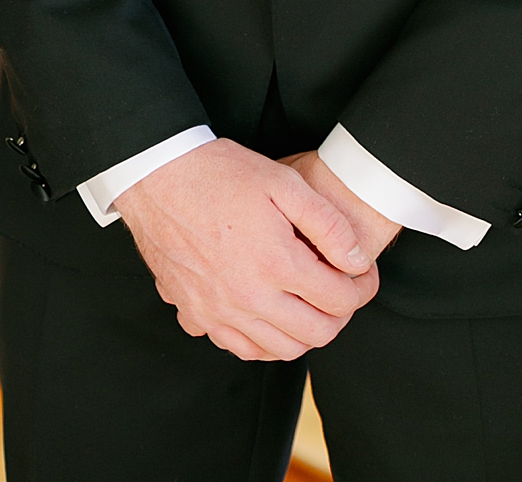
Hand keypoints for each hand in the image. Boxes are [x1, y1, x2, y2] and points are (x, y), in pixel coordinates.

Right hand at [115, 138, 379, 361]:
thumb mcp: (284, 181)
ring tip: (312, 303)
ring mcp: (218, 312)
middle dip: (340, 315)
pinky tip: (271, 316)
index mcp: (274, 263)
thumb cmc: (220, 173)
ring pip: (279, 349)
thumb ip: (327, 224)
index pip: (339, 300)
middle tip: (343, 290)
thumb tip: (356, 261)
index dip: (362, 288)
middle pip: (315, 333)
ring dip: (305, 332)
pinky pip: (241, 348)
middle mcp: (247, 297)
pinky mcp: (195, 314)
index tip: (364, 274)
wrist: (157, 175)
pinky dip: (266, 342)